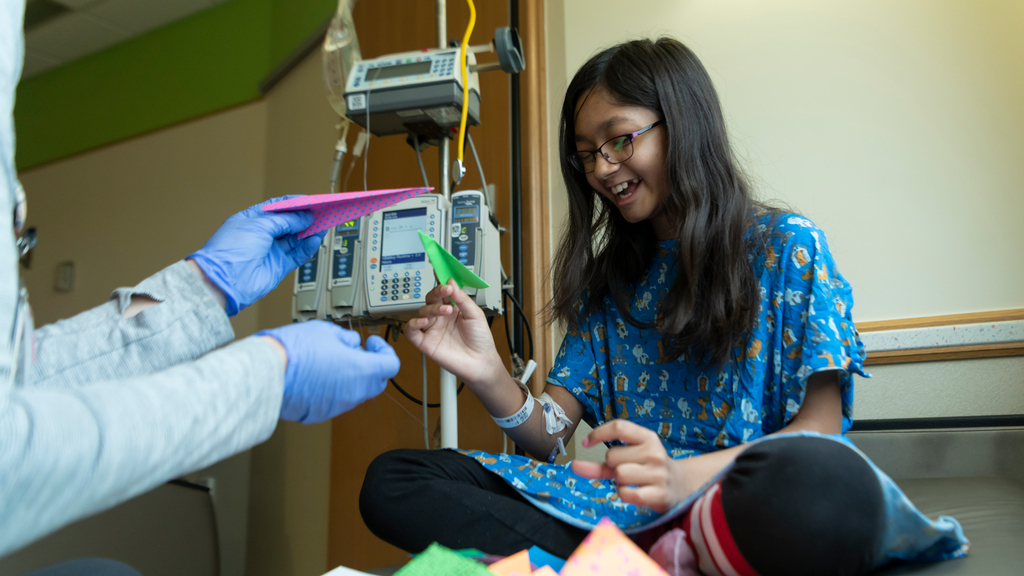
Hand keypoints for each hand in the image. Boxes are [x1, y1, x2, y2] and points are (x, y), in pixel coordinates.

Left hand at [188, 196, 323, 315]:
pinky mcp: (278, 266)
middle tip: (322, 212)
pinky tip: (315, 240)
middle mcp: (261, 235)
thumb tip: (304, 217)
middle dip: (305, 217)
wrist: (225, 281)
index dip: (294, 204)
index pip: (277, 207)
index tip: (310, 201)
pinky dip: (307, 248)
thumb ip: (285, 221)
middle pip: (289, 223)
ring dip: (310, 232)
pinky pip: (297, 255)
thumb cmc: (231, 250)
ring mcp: (270, 251)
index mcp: (251, 220)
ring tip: (324, 225)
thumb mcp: (259, 225)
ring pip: (296, 239)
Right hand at [257, 320, 400, 423]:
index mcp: (362, 370)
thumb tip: (351, 343)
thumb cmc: (295, 351)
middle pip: (376, 381)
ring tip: (332, 361)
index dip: (385, 351)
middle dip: (371, 366)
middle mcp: (355, 392)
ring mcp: (339, 405)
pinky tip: (318, 375)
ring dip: (352, 378)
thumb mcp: (326, 331)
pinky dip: (334, 389)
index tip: (373, 344)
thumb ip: (345, 338)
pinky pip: (337, 400)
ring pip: (356, 392)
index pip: (391, 365)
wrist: (267, 374)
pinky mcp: (322, 414)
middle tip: (355, 352)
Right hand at [403, 279, 505, 387]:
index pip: (442, 291)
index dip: (440, 282)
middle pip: (430, 298)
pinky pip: (411, 331)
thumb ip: (462, 298)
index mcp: (452, 308)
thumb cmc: (480, 340)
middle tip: (446, 291)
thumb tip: (451, 282)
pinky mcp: (425, 342)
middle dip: (436, 292)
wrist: (480, 362)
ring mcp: (432, 328)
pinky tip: (424, 322)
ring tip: (446, 310)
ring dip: (432, 308)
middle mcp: (440, 317)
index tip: (441, 272)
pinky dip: (413, 324)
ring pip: (422, 311)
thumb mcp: (475, 314)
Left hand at [571, 420, 691, 512]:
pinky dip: (624, 494)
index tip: (587, 443)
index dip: (598, 433)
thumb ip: (599, 464)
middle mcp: (654, 452)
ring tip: (631, 482)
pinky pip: (626, 493)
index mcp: (648, 438)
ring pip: (619, 474)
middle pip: (613, 455)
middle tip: (625, 470)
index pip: (619, 427)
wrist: (682, 486)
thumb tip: (574, 466)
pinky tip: (634, 493)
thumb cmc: (649, 470)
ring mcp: (658, 473)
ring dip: (618, 482)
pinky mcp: (659, 494)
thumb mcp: (629, 459)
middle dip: (612, 466)